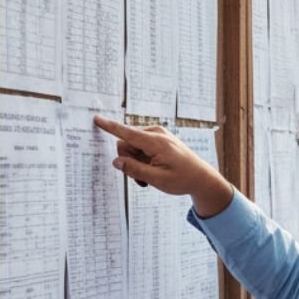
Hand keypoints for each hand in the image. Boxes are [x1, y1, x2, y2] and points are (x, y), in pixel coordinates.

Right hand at [93, 116, 234, 215]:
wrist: (202, 178)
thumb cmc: (183, 179)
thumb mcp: (158, 179)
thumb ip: (135, 170)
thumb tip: (116, 162)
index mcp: (156, 142)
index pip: (127, 133)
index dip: (110, 127)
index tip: (96, 119)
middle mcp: (156, 134)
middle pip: (125, 144)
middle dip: (128, 161)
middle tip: (142, 179)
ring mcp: (158, 135)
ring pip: (131, 148)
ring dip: (136, 163)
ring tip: (150, 177)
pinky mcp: (158, 139)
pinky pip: (140, 148)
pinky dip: (142, 161)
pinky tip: (152, 171)